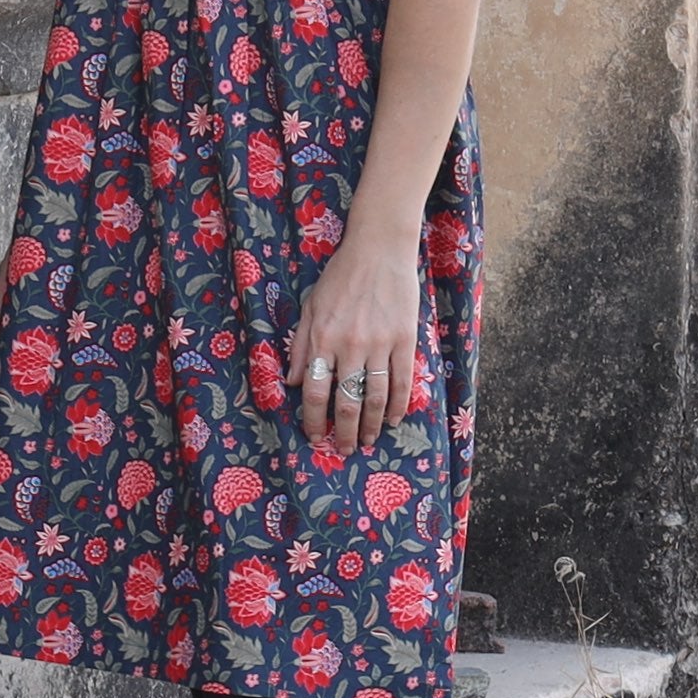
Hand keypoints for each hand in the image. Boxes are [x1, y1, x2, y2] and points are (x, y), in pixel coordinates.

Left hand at [284, 239, 419, 454]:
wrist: (378, 249)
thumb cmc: (340, 276)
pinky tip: (393, 420)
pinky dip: (398, 406)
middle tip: (345, 449)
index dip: (314, 420)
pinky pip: (402, 382)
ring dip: (372, 426)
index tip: (315, 436)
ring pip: (376, 398)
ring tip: (369, 440)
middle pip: (347, 402)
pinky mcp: (404, 340)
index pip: (316, 391)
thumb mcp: (310, 306)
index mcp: (322, 338)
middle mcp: (350, 345)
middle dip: (345, 432)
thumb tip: (293, 382)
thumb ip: (300, 345)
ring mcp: (379, 344)